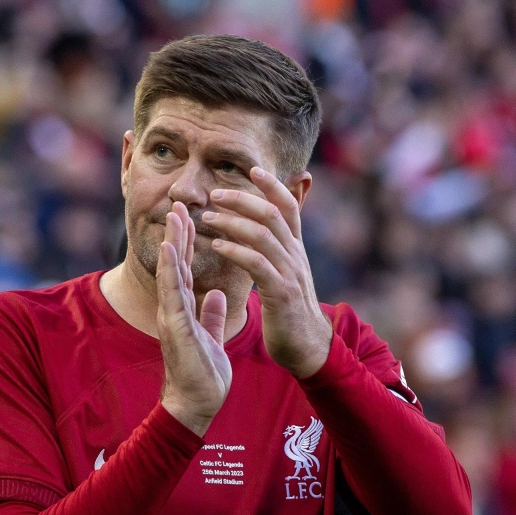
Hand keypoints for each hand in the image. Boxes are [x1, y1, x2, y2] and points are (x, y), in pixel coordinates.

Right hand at [157, 201, 231, 435]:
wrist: (197, 403)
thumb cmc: (202, 376)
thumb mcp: (212, 338)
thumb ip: (212, 315)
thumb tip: (217, 295)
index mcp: (184, 310)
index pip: (184, 270)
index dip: (185, 244)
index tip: (188, 218)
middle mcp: (174, 309)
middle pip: (175, 265)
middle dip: (176, 235)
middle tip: (177, 205)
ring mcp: (172, 316)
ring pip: (170, 273)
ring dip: (170, 244)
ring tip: (172, 217)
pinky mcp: (176, 326)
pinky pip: (172, 293)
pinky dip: (169, 269)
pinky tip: (169, 248)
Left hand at [202, 166, 331, 377]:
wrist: (307, 347)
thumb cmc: (288, 311)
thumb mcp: (285, 274)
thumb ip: (276, 251)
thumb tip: (263, 230)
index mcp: (295, 249)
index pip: (288, 207)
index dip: (272, 185)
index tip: (253, 168)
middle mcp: (296, 255)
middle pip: (272, 214)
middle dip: (244, 199)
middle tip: (215, 193)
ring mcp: (290, 273)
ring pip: (264, 235)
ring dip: (233, 222)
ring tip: (208, 218)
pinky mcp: (281, 293)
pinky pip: (258, 264)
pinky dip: (236, 251)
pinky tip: (216, 246)